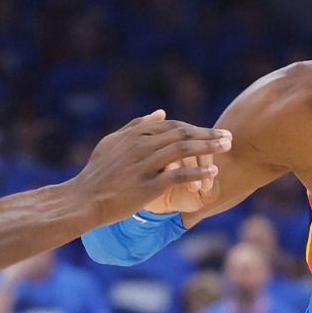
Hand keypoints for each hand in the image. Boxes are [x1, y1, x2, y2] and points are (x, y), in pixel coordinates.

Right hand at [71, 110, 230, 223]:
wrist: (83, 199)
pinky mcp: (146, 186)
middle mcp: (140, 146)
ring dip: (208, 148)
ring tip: (226, 148)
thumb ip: (137, 126)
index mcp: (134, 135)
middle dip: (208, 135)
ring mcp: (143, 165)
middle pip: (181, 134)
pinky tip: (212, 173)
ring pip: (182, 150)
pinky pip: (178, 176)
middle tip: (228, 138)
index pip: (172, 126)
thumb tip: (161, 113)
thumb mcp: (113, 142)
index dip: (195, 129)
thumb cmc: (98, 173)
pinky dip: (197, 173)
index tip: (213, 133)